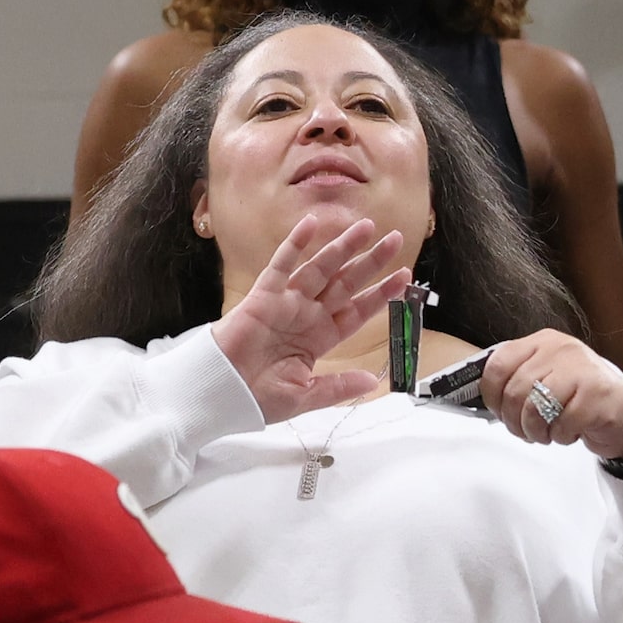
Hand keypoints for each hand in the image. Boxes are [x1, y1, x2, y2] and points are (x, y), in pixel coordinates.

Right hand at [210, 215, 414, 421]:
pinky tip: (311, 224)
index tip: (405, 276)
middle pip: (346, 282)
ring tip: (367, 227)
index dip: (381, 293)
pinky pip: (281, 266)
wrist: (217, 395)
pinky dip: (295, 245)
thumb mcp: (305, 396)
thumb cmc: (255, 397)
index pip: (358, 310)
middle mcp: (307, 315)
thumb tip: (372, 382)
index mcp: (321, 337)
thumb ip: (337, 386)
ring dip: (343, 247)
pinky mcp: (262, 297)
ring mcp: (286, 303)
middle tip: (396, 238)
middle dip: (371, 261)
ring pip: (320, 268)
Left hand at [480, 331, 622, 458]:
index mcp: (545, 341)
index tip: (499, 411)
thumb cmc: (582, 399)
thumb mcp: (548, 378)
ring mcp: (582, 369)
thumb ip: (519, 378)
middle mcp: (562, 349)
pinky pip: (561, 424)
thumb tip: (481, 396)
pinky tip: (572, 431)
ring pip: (534, 409)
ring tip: (548, 433)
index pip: (498, 363)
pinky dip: (562, 436)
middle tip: (527, 431)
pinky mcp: (598, 394)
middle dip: (515, 421)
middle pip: (514, 391)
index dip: (491, 394)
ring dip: (536, 432)